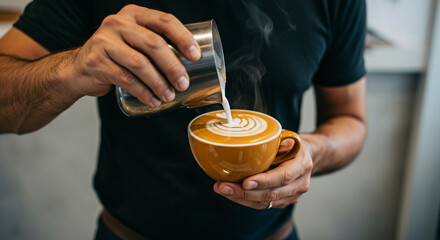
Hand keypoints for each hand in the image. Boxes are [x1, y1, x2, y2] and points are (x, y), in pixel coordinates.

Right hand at [67, 4, 200, 106]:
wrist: (79, 68)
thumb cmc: (116, 55)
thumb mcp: (135, 41)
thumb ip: (156, 44)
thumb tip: (192, 64)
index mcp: (134, 15)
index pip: (164, 20)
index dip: (183, 38)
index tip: (195, 56)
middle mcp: (118, 23)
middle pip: (154, 44)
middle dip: (173, 66)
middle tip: (183, 83)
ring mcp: (105, 41)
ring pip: (140, 64)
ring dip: (158, 83)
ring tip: (169, 96)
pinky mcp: (97, 61)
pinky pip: (126, 79)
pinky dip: (143, 92)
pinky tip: (153, 100)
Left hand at [213, 138, 312, 208]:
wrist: (306, 156)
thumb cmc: (290, 144)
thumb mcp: (284, 136)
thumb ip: (269, 141)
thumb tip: (242, 139)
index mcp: (302, 164)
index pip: (283, 177)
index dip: (264, 181)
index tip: (245, 182)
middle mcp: (300, 183)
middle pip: (271, 194)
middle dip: (244, 192)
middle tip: (223, 186)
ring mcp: (293, 195)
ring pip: (264, 203)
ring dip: (240, 198)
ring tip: (221, 189)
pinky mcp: (283, 201)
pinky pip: (262, 205)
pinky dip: (245, 200)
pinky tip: (230, 193)